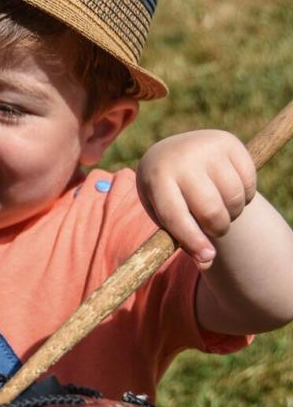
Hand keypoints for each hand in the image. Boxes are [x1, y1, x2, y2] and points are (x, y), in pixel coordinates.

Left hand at [136, 130, 256, 269]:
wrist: (171, 152)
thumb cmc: (166, 194)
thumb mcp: (163, 213)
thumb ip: (181, 238)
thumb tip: (206, 264)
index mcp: (156, 178)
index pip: (176, 216)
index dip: (193, 241)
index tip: (207, 259)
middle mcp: (181, 158)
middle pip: (210, 210)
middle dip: (216, 230)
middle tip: (214, 230)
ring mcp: (205, 147)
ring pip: (233, 198)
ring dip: (232, 215)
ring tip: (220, 211)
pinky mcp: (228, 142)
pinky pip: (249, 182)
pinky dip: (244, 197)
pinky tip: (229, 193)